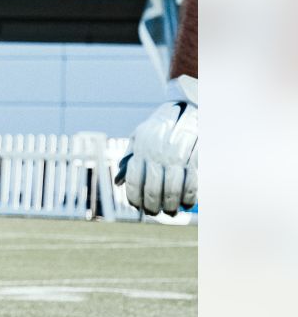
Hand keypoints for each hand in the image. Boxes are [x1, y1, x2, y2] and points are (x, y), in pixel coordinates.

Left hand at [116, 76, 197, 215]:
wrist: (191, 103)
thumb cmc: (163, 125)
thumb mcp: (142, 135)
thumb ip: (131, 157)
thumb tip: (118, 182)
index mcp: (142, 146)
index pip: (134, 179)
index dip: (135, 197)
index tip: (139, 207)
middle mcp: (158, 150)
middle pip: (153, 188)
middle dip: (154, 206)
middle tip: (156, 213)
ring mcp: (178, 152)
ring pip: (173, 188)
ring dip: (172, 204)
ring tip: (172, 211)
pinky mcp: (198, 153)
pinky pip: (193, 181)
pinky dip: (190, 196)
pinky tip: (188, 203)